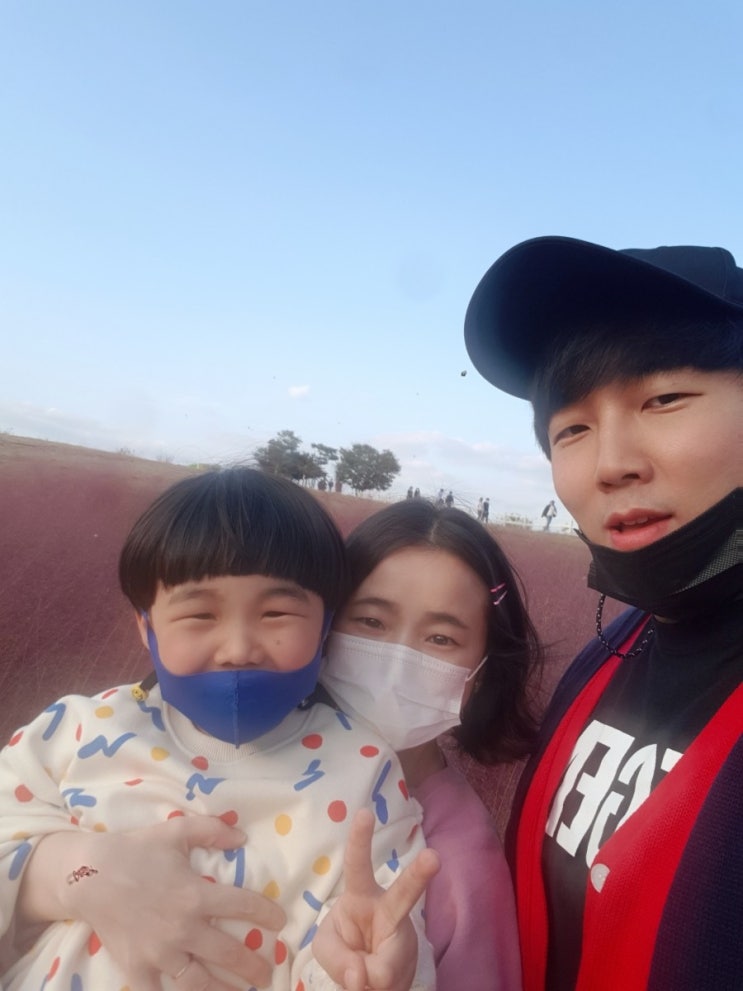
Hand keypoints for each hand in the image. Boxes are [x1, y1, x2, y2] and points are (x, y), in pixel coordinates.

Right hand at [23, 817, 285, 990]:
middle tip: (268, 972)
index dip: (266, 914)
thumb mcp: (176, 830)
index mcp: (196, 894)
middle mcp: (183, 928)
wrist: (88, 875)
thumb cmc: (135, 850)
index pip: (243, 906)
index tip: (281, 922)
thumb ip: (212, 830)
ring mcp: (160, 953)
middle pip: (229, 953)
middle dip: (254, 966)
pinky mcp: (138, 968)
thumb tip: (242, 836)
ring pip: (200, 982)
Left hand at [312, 809, 439, 990]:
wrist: (372, 981)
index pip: (357, 864)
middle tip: (434, 857)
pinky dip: (373, 987)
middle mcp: (387, 911)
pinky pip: (387, 980)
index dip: (360, 839)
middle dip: (419, 874)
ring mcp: (402, 940)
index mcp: (359, 897)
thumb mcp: (327, 949)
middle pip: (404, 892)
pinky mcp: (408, 964)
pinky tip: (372, 984)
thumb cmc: (346, 951)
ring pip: (397, 954)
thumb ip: (338, 957)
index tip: (365, 812)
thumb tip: (361, 975)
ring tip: (371, 981)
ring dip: (384, 971)